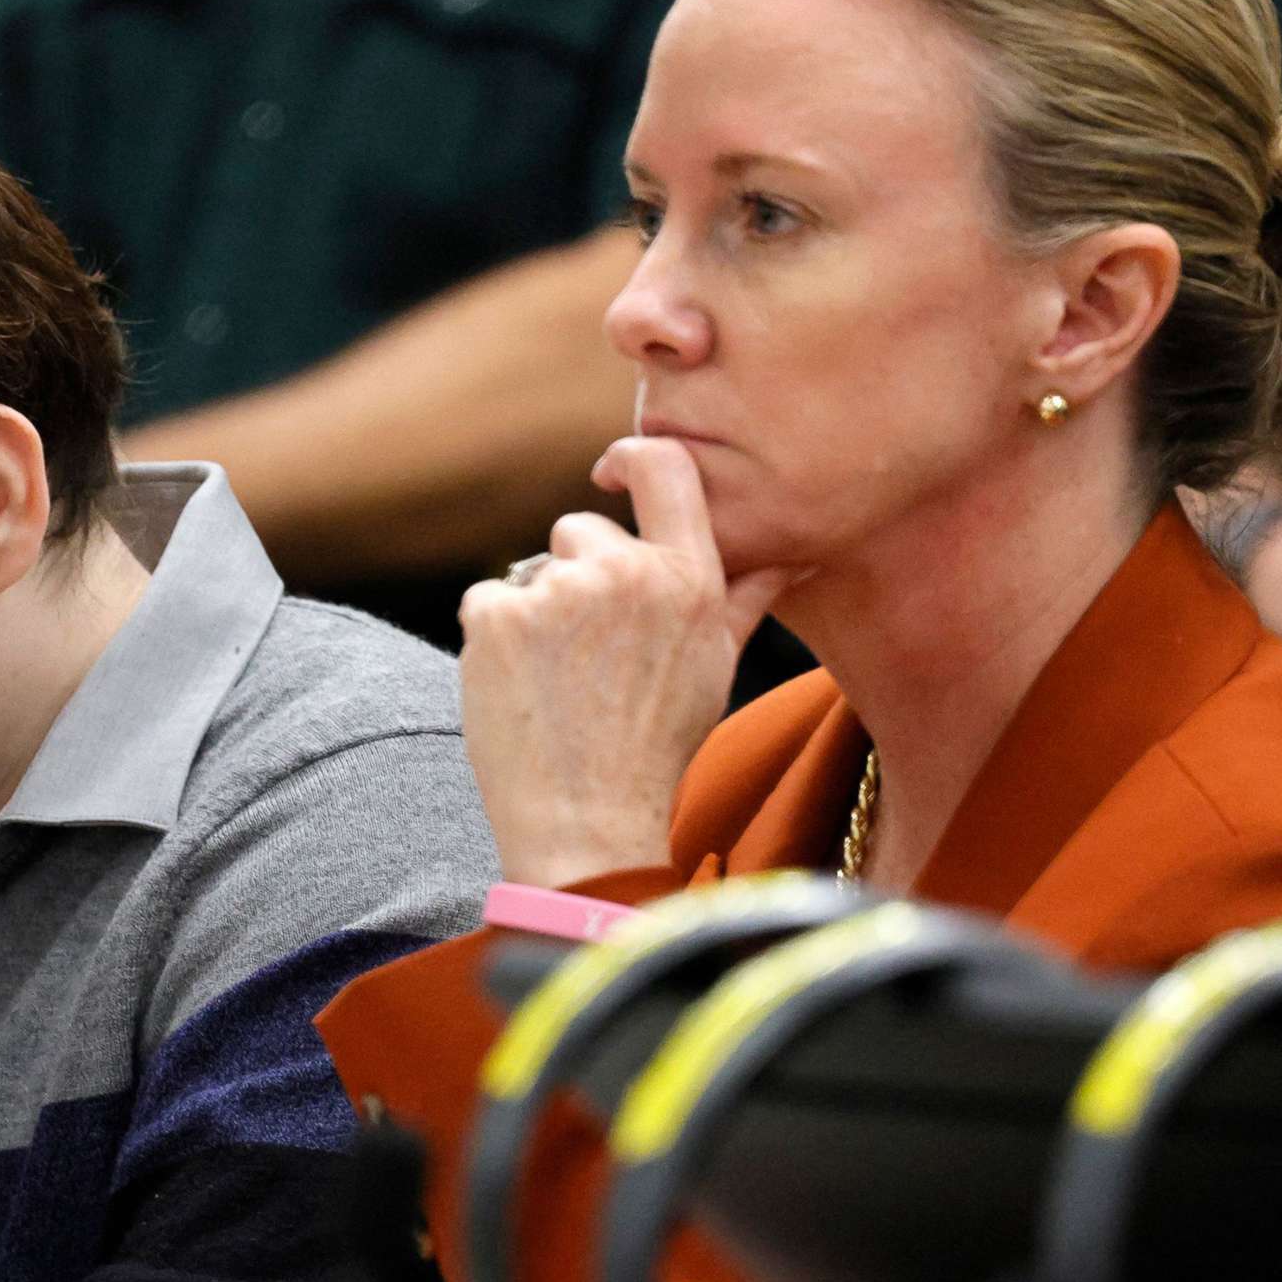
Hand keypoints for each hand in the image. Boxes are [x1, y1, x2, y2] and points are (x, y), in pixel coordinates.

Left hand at [458, 436, 794, 884]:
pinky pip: (487, 601)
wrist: (589, 822)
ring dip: (535, 614)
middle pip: (579, 530)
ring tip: (560, 683)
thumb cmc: (657, 748)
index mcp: (689, 577)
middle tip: (591, 658)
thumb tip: (794, 551)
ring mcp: (558, 591)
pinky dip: (494, 641)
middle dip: (576, 578)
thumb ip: (744, 595)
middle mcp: (627, 572)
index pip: (664, 467)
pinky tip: (522, 689)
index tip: (610, 473)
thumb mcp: (716, 666)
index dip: (630, 459)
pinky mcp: (497, 614)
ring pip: (531, 571)